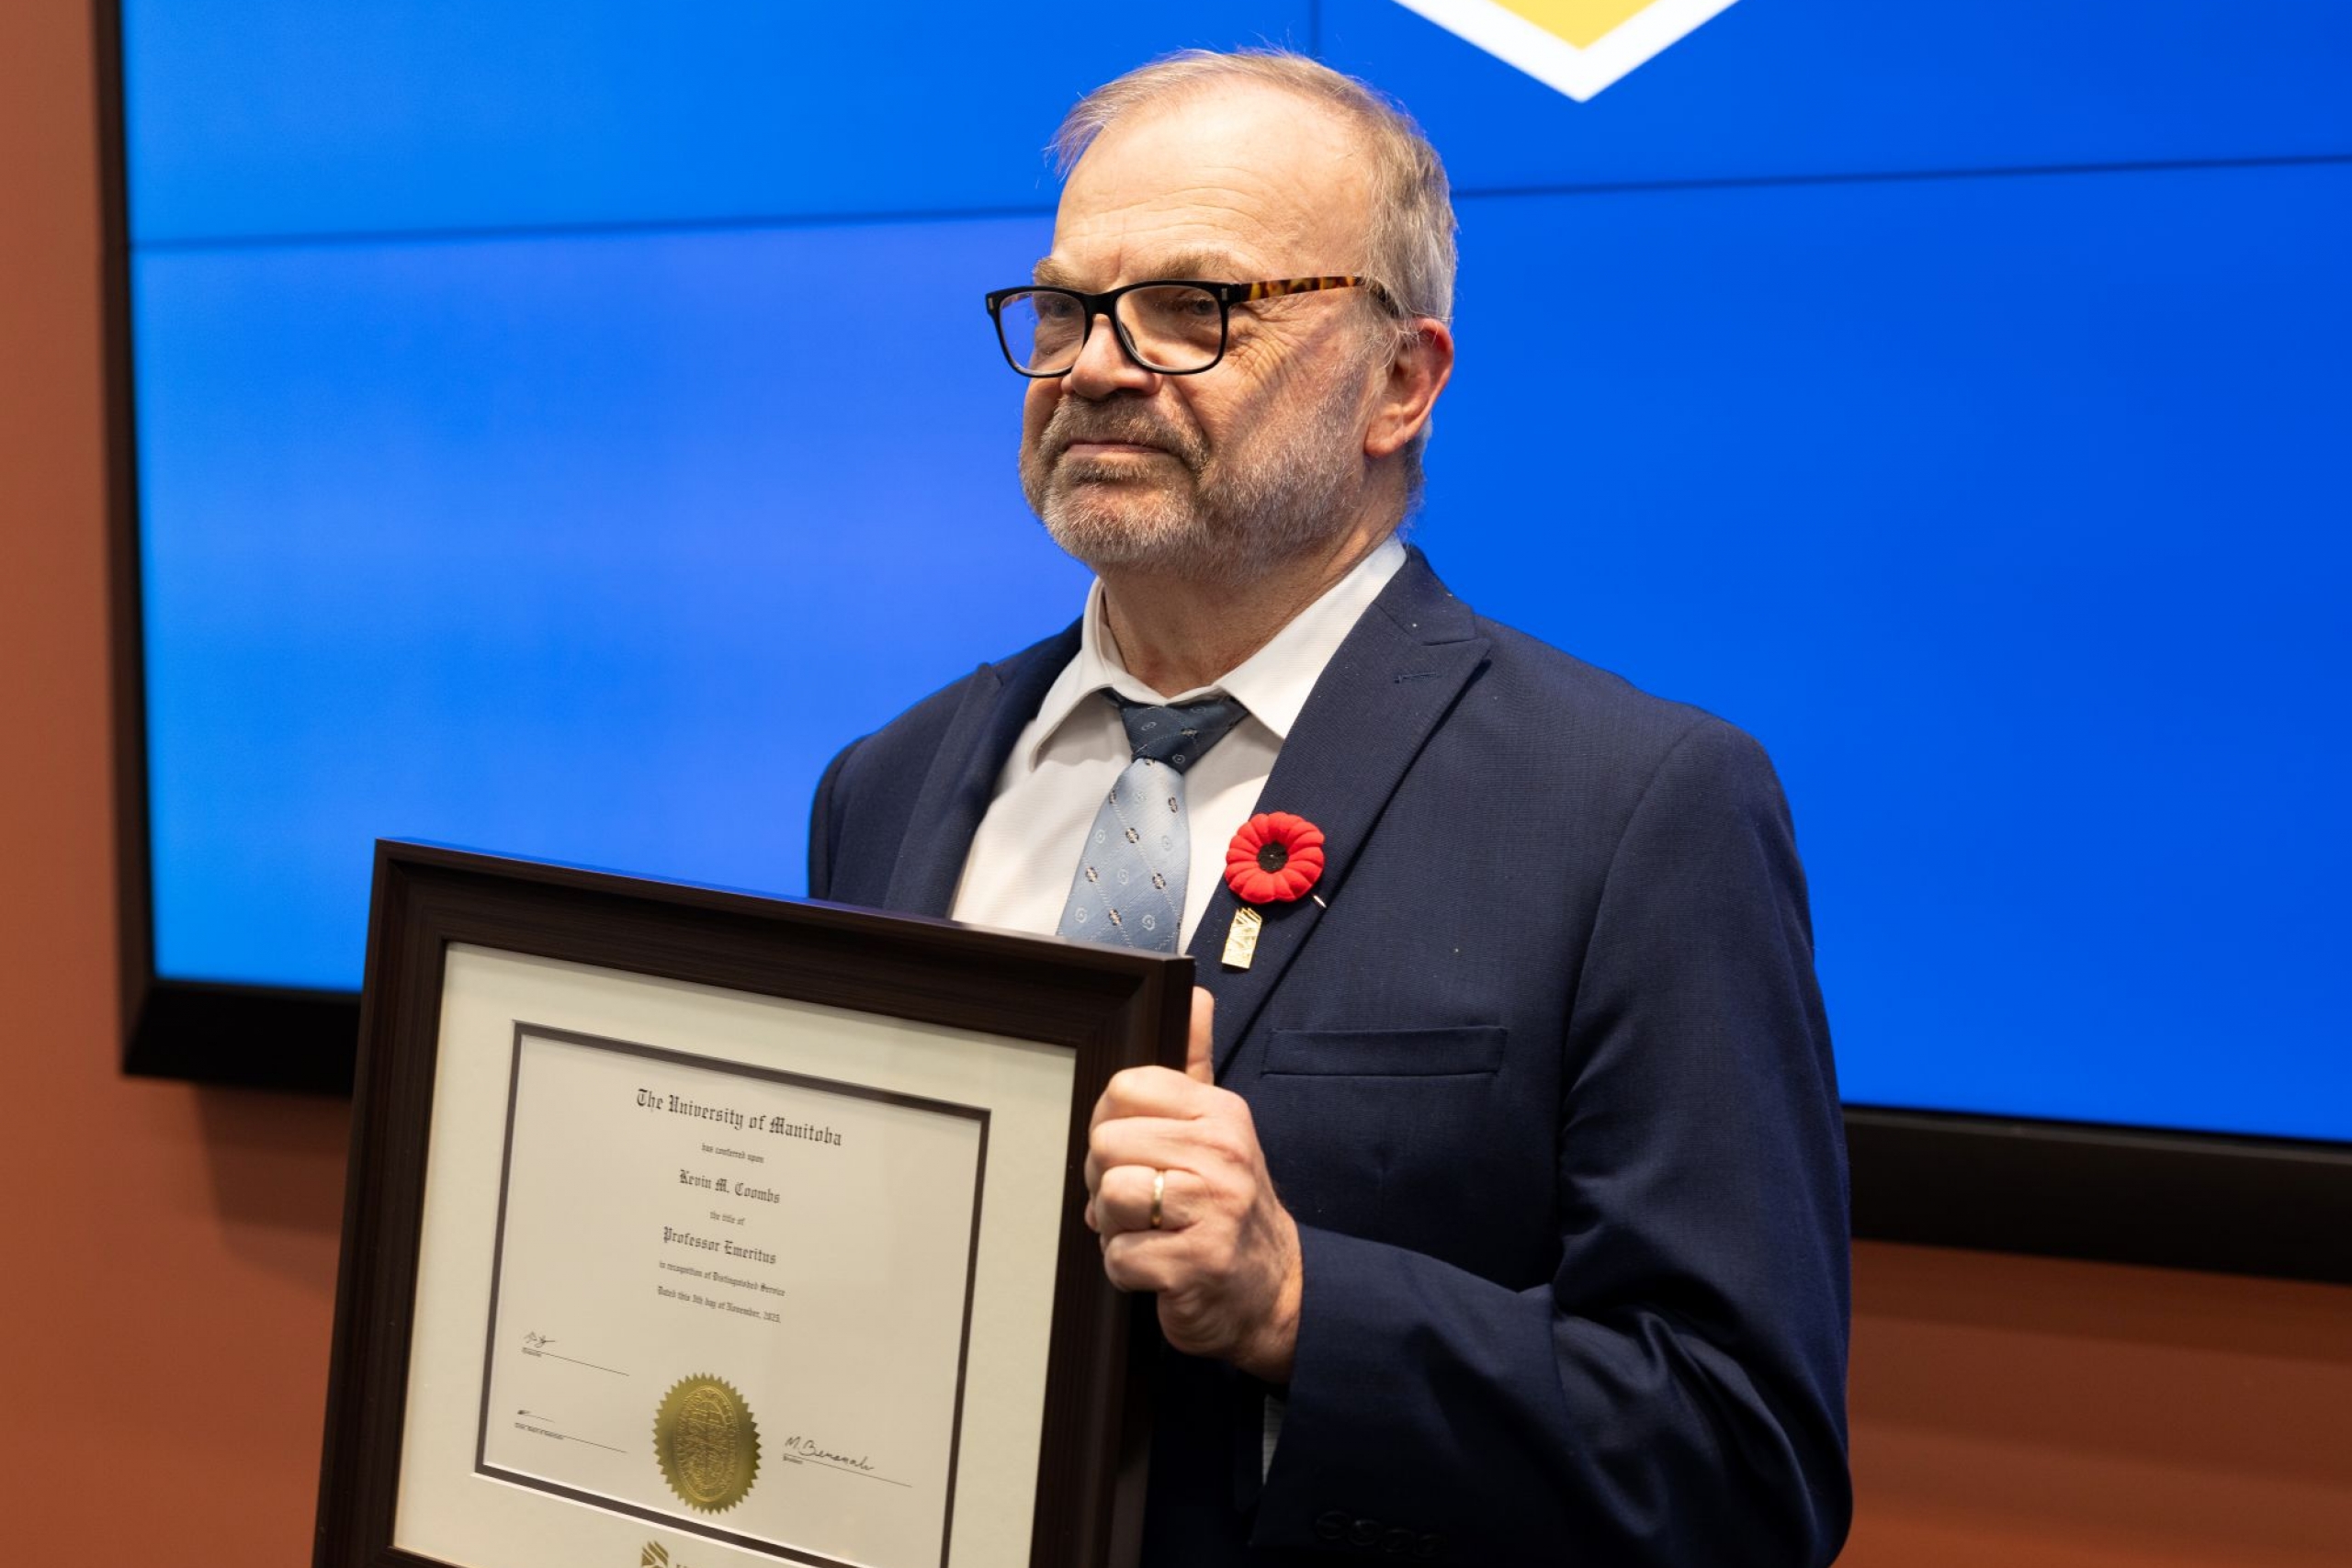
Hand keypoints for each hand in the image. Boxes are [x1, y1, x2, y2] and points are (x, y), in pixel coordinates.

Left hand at [1084, 987, 1301, 1382]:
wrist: (1274, 1288)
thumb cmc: (1226, 1204)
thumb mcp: (1219, 1126)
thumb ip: (1196, 1062)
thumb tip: (1194, 993)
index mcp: (1219, 1112)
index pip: (1123, 1088)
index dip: (1111, 1125)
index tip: (1135, 1153)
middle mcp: (1221, 1153)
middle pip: (1106, 1144)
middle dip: (1107, 1181)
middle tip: (1141, 1202)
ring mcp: (1213, 1209)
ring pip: (1109, 1198)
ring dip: (1115, 1229)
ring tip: (1151, 1232)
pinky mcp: (1197, 1263)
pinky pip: (1119, 1258)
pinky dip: (1128, 1271)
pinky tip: (1160, 1267)